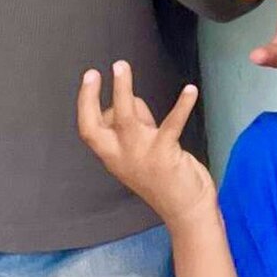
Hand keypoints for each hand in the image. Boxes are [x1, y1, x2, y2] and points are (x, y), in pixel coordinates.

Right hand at [77, 60, 214, 225]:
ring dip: (123, 90)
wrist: (185, 209)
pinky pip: (172, 124)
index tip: (90, 78)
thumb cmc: (163, 176)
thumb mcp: (140, 151)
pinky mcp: (165, 155)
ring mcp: (142, 155)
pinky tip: (190, 90)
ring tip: (121, 67)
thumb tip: (131, 98)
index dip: (85, 103)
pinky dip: (183, 105)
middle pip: (98, 124)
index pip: (89, 129)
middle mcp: (121, 156)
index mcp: (113, 156)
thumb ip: (135, 125)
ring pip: (126, 118)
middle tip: (99, 70)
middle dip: (92, 96)